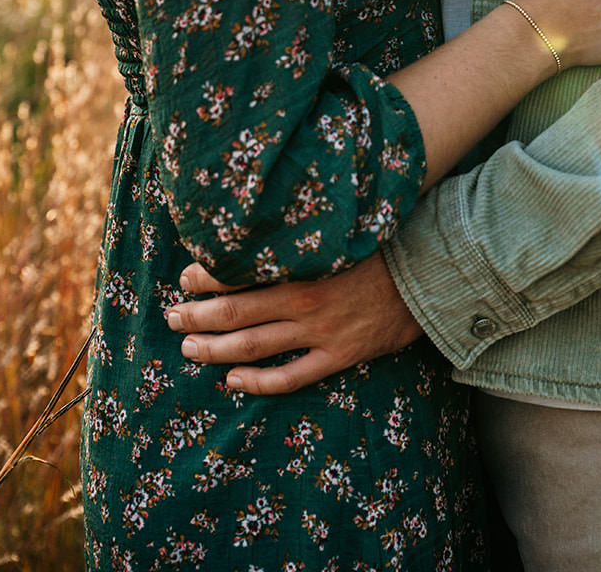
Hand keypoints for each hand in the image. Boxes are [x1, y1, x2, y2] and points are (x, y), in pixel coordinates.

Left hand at [165, 250, 421, 393]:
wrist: (429, 274)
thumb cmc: (382, 243)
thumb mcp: (339, 228)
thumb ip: (303, 229)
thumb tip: (265, 218)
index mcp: (302, 263)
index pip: (239, 272)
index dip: (205, 278)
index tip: (185, 277)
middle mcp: (304, 299)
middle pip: (235, 314)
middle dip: (196, 316)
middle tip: (171, 316)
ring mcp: (320, 331)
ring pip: (252, 348)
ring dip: (213, 350)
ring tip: (188, 347)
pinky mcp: (337, 356)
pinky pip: (289, 379)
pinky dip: (256, 382)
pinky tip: (232, 381)